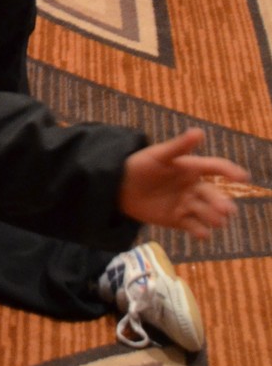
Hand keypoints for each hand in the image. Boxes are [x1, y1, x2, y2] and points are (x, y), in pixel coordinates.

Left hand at [119, 129, 248, 238]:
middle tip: (226, 210)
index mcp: (191, 168)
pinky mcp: (179, 220)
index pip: (215, 168)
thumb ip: (179, 146)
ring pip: (207, 213)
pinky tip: (201, 233)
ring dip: (213, 217)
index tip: (243, 177)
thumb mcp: (159, 155)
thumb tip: (199, 132)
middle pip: (213, 195)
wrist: (120, 187)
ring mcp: (187, 204)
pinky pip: (194, 227)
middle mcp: (193, 187)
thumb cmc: (140, 165)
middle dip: (221, 202)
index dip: (230, 171)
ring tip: (215, 221)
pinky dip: (200, 231)